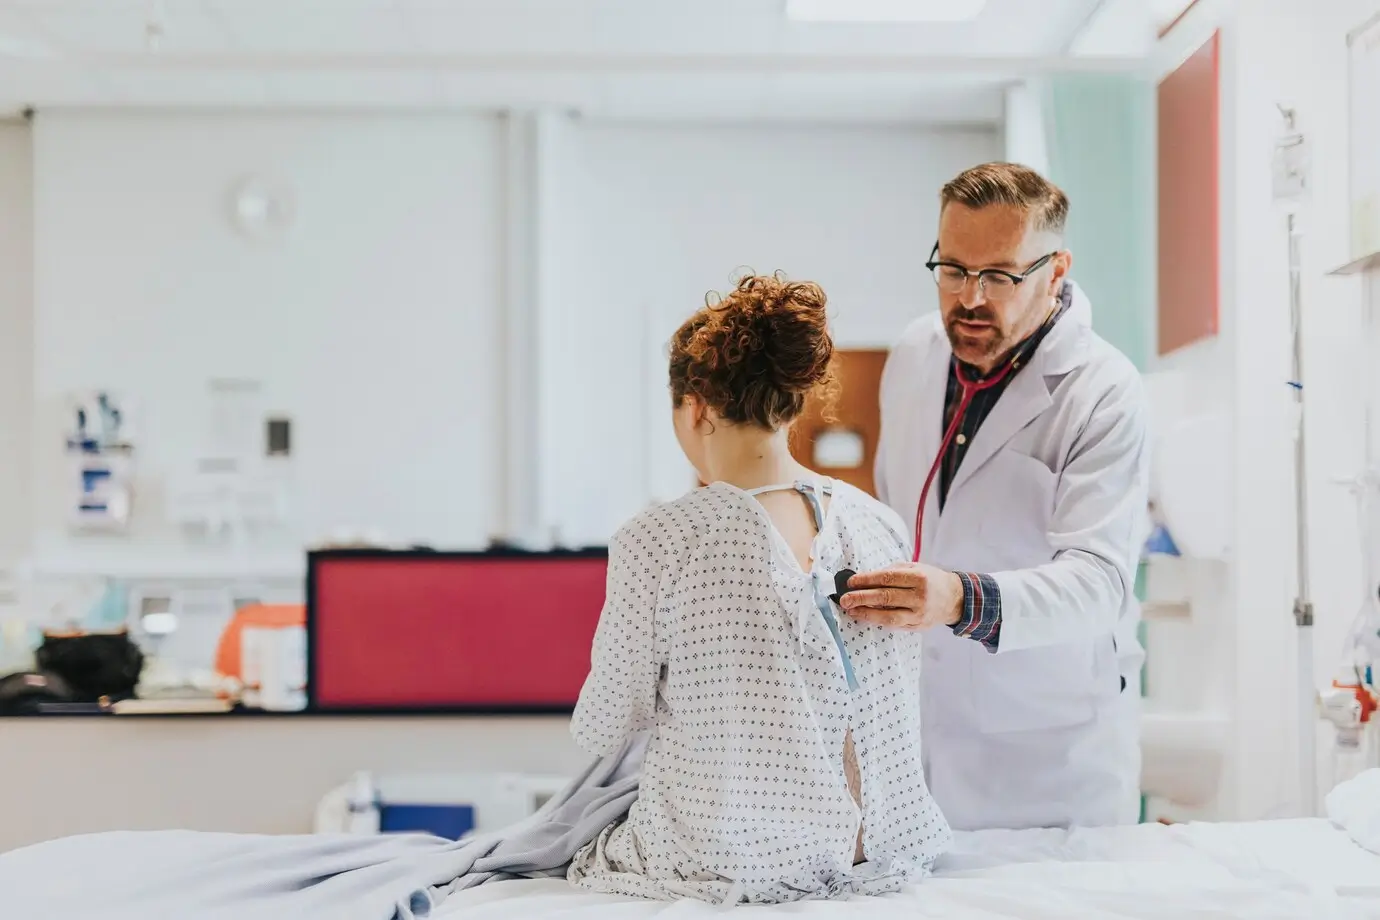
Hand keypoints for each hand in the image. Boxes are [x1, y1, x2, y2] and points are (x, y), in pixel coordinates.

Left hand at [838, 564, 963, 629]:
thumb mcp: (915, 568)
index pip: (887, 578)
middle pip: (885, 597)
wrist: (954, 598)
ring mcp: (919, 614)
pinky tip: (866, 616)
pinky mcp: (917, 626)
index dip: (867, 580)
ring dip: (867, 613)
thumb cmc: (930, 579)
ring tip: (851, 610)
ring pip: (889, 616)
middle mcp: (919, 596)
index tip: (851, 582)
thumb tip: (866, 578)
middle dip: (862, 598)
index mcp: (918, 577)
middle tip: (844, 598)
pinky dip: (878, 620)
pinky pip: (894, 625)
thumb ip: (893, 572)